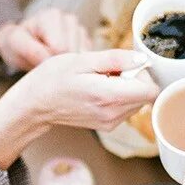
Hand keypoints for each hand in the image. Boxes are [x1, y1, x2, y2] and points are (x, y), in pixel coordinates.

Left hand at [0, 8, 90, 70]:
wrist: (23, 43)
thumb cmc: (18, 42)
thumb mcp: (16, 44)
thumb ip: (30, 50)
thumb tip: (48, 59)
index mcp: (52, 16)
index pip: (60, 48)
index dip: (49, 60)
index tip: (38, 61)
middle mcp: (69, 20)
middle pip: (72, 53)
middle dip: (59, 63)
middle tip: (44, 62)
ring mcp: (79, 30)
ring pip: (81, 57)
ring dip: (66, 64)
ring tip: (51, 60)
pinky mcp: (86, 41)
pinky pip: (86, 59)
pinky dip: (74, 65)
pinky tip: (61, 61)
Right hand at [0, 49, 158, 166]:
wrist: (34, 105)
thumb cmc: (52, 79)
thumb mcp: (82, 59)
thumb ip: (116, 59)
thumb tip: (142, 59)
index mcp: (108, 97)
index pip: (151, 89)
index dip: (142, 72)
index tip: (123, 65)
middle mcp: (113, 114)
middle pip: (145, 95)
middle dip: (133, 78)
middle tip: (107, 71)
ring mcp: (110, 123)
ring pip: (137, 101)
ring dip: (125, 87)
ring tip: (99, 80)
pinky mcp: (107, 125)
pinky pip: (125, 108)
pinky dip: (118, 96)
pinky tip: (97, 89)